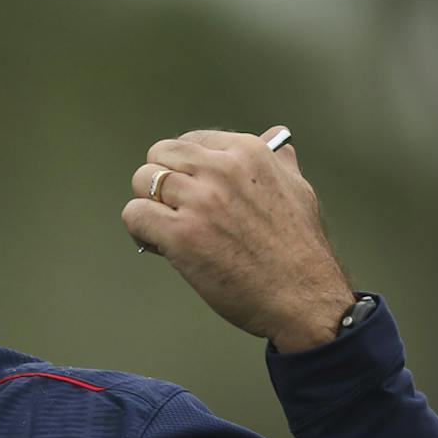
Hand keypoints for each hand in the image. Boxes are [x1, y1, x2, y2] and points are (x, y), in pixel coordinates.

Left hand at [123, 127, 355, 351]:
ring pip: (142, 182)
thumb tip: (276, 140)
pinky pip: (134, 215)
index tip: (187, 187)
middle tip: (169, 207)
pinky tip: (156, 243)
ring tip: (161, 227)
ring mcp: (200, 202)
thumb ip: (279, 163)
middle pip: (159, 155)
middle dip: (159, 181)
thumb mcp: (298, 190)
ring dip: (147, 205)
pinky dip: (138, 229)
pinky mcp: (181, 235)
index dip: (182, 166)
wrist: (303, 296)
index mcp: (249, 152)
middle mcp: (222, 170)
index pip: (190, 140)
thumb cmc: (299, 250)